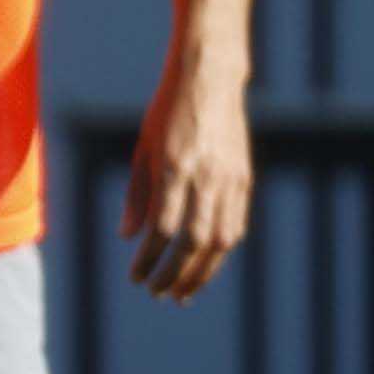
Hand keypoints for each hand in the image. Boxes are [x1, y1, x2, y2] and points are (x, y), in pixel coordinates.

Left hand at [128, 43, 250, 302]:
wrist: (209, 79)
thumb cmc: (166, 112)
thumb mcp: (143, 149)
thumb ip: (137, 194)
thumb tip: (129, 237)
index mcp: (174, 168)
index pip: (162, 229)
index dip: (150, 258)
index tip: (136, 277)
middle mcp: (205, 177)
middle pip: (194, 242)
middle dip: (176, 274)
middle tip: (158, 294)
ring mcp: (230, 179)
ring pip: (220, 239)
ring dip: (202, 271)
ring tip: (184, 291)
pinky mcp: (245, 178)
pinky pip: (236, 223)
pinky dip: (222, 249)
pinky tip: (206, 263)